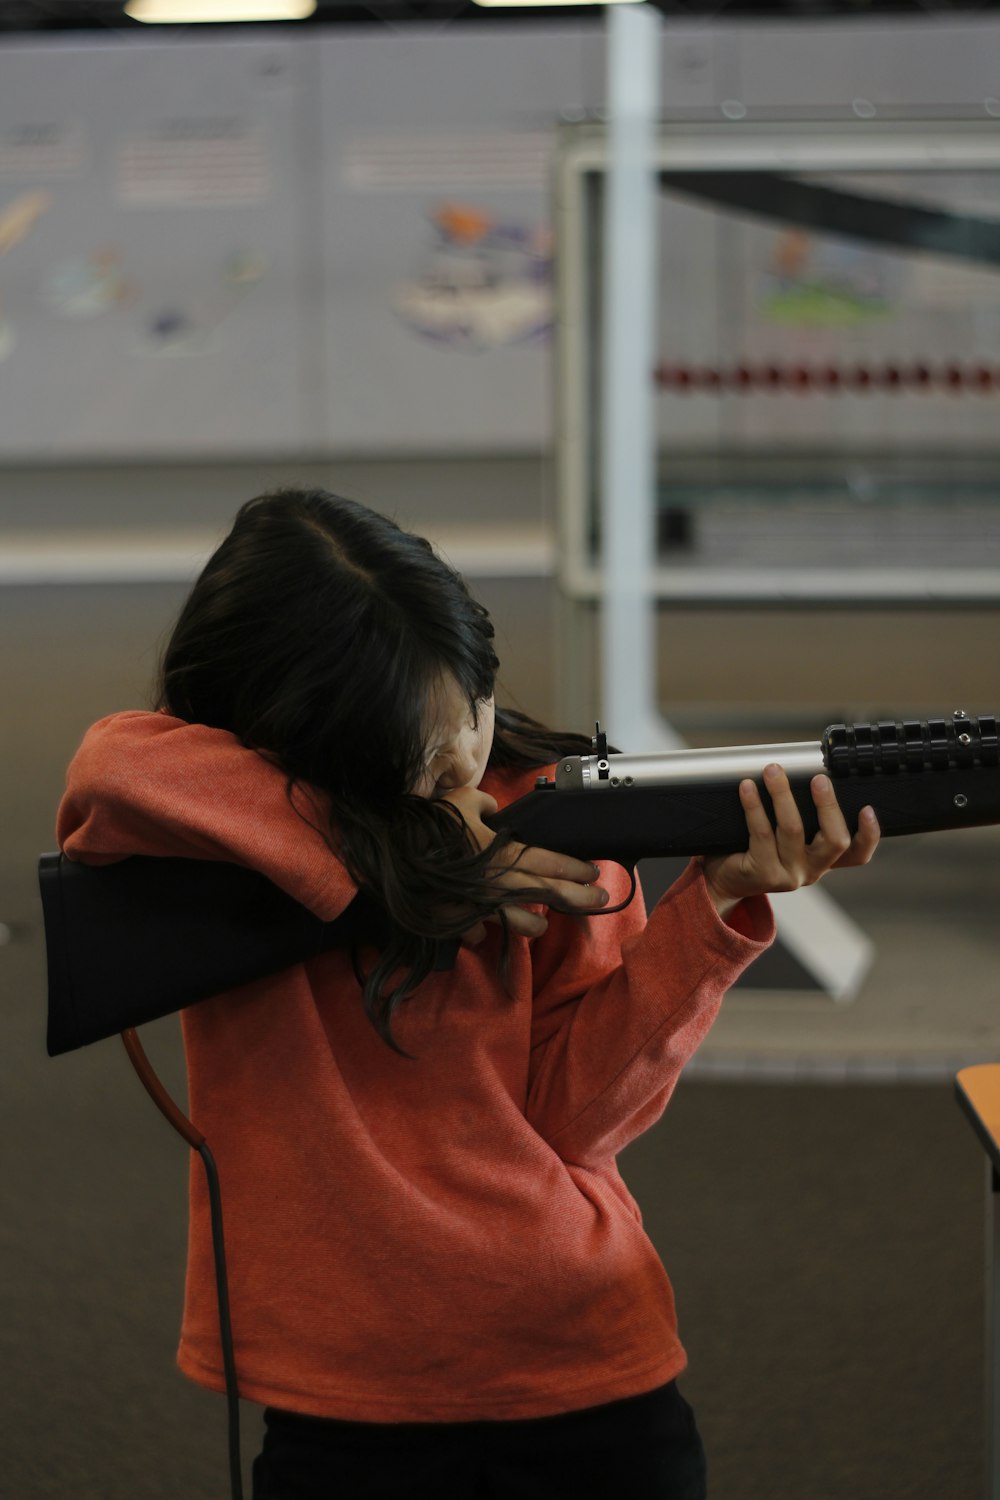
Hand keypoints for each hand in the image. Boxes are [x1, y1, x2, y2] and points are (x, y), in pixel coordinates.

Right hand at [438, 785, 609, 942]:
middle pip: (549, 893)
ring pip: (521, 922)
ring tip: (544, 924)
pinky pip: (476, 931)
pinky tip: (483, 931)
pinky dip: (480, 931)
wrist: (394, 853)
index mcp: (505, 853)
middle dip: (578, 898)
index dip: (576, 869)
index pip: (551, 861)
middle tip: (599, 900)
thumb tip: (493, 808)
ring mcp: (481, 906)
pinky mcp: (459, 920)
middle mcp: (500, 883)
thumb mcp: (463, 800)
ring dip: (536, 924)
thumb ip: (486, 804)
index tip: (593, 873)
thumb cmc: (431, 824)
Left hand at [701, 764, 879, 917]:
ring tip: (773, 771)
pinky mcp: (763, 874)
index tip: (868, 809)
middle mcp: (812, 870)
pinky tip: (747, 788)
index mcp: (824, 860)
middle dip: (828, 806)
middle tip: (819, 778)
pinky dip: (754, 806)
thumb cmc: (758, 849)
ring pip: (793, 830)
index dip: (869, 834)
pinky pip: (761, 833)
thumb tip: (804, 770)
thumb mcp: (788, 837)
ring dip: (783, 795)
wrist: (726, 879)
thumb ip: (804, 816)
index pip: (858, 854)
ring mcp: (789, 875)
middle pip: (834, 840)